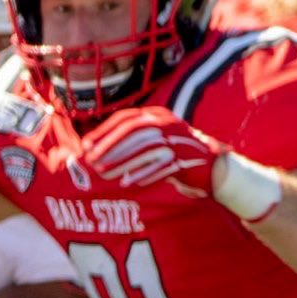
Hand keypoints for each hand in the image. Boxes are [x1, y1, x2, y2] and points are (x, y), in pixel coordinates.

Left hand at [78, 106, 224, 193]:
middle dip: (109, 146)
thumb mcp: (153, 138)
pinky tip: (128, 183)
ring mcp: (177, 140)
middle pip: (133, 131)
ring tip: (104, 175)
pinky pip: (160, 167)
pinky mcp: (185, 158)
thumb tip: (94, 148)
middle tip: (91, 161)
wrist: (210, 166)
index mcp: (157, 115)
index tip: (86, 145)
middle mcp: (168, 123)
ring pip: (144, 149)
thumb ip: (130, 138)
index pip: (125, 118)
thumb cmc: (172, 154)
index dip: (103, 131)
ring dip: (122, 163)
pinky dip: (143, 174)